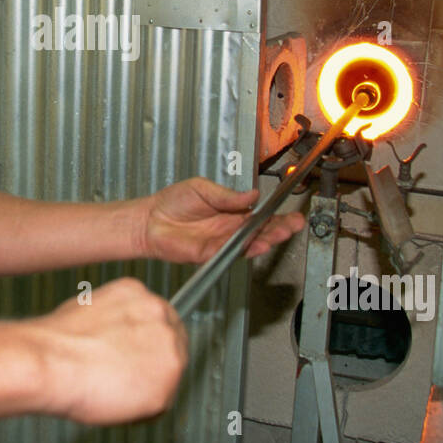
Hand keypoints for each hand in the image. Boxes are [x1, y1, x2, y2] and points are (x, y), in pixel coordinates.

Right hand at [33, 278, 186, 424]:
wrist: (49, 362)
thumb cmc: (56, 342)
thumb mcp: (87, 311)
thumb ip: (115, 320)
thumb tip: (116, 336)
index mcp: (138, 293)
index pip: (157, 320)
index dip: (144, 344)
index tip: (132, 357)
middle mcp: (159, 314)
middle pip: (170, 345)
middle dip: (151, 364)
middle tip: (124, 378)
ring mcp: (168, 346)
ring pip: (169, 376)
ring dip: (148, 388)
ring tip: (113, 390)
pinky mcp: (167, 380)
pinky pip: (161, 405)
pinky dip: (143, 412)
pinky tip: (117, 403)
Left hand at [136, 176, 305, 263]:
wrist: (150, 219)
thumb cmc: (172, 202)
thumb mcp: (203, 189)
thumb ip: (228, 196)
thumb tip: (252, 195)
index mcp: (231, 211)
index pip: (259, 215)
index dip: (276, 215)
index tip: (291, 214)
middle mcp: (229, 228)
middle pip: (260, 231)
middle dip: (279, 229)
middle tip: (293, 225)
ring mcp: (221, 242)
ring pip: (249, 244)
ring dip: (266, 240)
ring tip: (279, 234)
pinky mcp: (210, 254)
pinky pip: (231, 253)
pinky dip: (245, 249)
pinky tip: (257, 243)